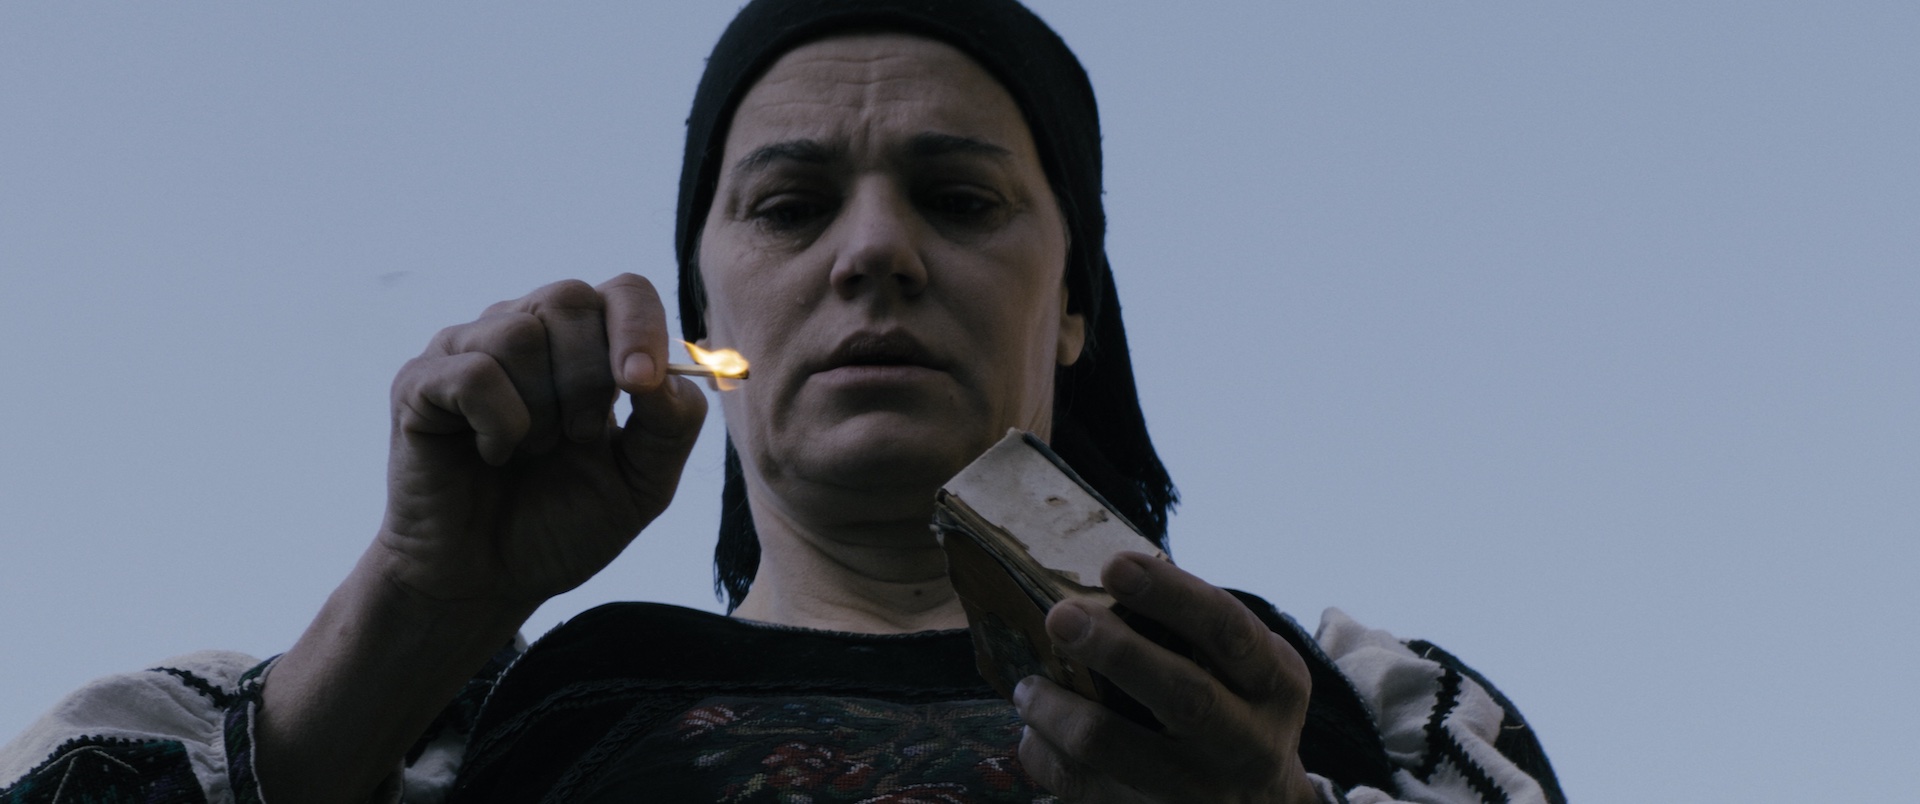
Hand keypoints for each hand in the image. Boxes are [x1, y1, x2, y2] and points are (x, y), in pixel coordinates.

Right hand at [374, 274, 706, 607]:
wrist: (488, 581)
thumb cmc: (562, 524)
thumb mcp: (642, 484)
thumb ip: (671, 426)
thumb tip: (667, 374)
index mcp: (582, 344)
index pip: (624, 290)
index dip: (641, 328)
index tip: (641, 385)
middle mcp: (523, 330)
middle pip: (571, 299)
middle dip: (590, 378)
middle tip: (579, 438)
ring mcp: (466, 350)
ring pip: (521, 332)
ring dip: (543, 408)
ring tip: (531, 450)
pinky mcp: (419, 383)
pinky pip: (474, 373)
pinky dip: (499, 423)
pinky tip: (492, 454)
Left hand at [1014, 553, 1319, 802]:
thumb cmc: (1237, 713)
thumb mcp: (1249, 671)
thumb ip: (1198, 632)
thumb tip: (1101, 582)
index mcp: (1275, 684)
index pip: (1227, 628)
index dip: (1170, 594)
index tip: (1115, 565)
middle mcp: (1249, 741)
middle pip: (1182, 694)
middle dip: (1115, 650)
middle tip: (1060, 617)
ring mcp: (1202, 791)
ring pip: (1112, 746)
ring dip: (1055, 709)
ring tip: (1028, 686)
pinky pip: (1081, 788)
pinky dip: (1045, 753)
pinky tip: (1037, 732)